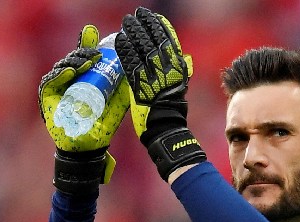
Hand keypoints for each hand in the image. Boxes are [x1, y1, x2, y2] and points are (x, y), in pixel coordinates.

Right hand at [38, 25, 130, 193]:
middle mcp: (69, 80)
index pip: (84, 56)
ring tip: (87, 61)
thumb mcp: (117, 99)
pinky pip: (50, 82)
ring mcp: (57, 88)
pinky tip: (70, 72)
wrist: (91, 145)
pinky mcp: (47, 97)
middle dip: (84, 51)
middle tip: (97, 52)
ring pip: (62, 67)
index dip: (87, 44)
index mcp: (83, 77)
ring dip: (74, 61)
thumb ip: (122, 82)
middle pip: (73, 59)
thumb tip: (132, 63)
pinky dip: (59, 75)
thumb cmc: (104, 122)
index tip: (94, 33)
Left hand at [116, 8, 205, 180]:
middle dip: (145, 26)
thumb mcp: (178, 87)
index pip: (169, 42)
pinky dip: (126, 51)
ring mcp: (154, 79)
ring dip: (134, 34)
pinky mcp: (141, 87)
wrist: (166, 129)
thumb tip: (180, 58)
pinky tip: (120, 40)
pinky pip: (132, 65)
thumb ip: (176, 72)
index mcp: (178, 70)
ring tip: (126, 22)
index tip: (152, 16)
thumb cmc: (170, 111)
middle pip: (155, 42)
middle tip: (136, 15)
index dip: (159, 27)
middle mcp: (168, 72)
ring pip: (143, 50)